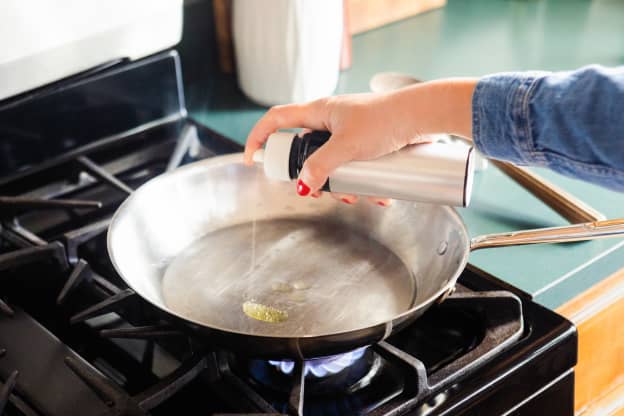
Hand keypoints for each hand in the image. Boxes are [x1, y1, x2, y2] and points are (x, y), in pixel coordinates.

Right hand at [243, 79, 475, 203]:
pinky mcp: (367, 143)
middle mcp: (330, 120)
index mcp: (318, 112)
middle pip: (305, 151)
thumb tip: (302, 186)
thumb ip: (321, 166)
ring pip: (331, 164)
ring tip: (357, 197)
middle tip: (318, 193)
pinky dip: (361, 182)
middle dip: (311, 177)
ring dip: (340, 185)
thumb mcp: (348, 146)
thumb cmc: (386, 120)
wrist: (425, 116)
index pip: (277, 120)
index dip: (259, 137)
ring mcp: (348, 132)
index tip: (253, 160)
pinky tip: (378, 196)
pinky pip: (353, 166)